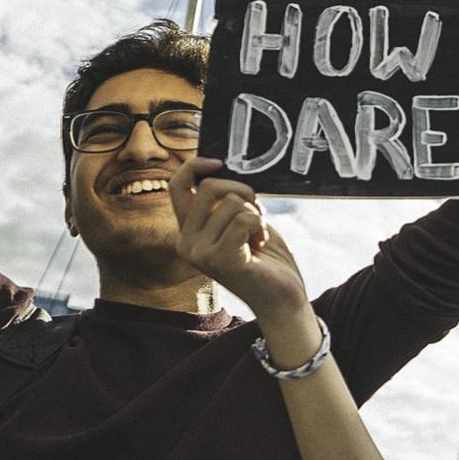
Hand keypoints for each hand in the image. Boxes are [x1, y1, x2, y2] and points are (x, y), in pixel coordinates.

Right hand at [171, 158, 310, 319]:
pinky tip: (259, 246)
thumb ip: (224, 201)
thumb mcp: (239, 221)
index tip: (219, 162)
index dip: (194, 166)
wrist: (282, 297)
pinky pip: (244, 219)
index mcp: (187, 232)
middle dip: (242, 190)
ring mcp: (200, 254)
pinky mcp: (220, 260)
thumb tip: (221, 167)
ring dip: (255, 214)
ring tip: (257, 237)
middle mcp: (186, 244)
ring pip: (231, 202)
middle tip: (256, 212)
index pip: (176, 187)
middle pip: (208, 188)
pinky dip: (260, 226)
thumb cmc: (265, 258)